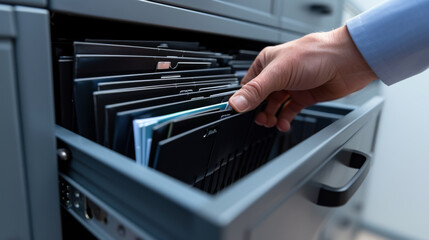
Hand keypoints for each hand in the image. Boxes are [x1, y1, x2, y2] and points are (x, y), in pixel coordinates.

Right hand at [228, 25, 377, 130]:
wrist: (348, 62)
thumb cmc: (316, 55)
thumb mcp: (279, 73)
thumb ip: (256, 91)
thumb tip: (236, 103)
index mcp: (267, 63)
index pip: (248, 85)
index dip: (244, 99)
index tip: (242, 112)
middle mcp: (278, 74)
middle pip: (260, 98)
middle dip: (259, 111)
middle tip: (261, 120)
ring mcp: (292, 86)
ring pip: (275, 106)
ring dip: (271, 117)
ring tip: (271, 123)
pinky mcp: (304, 96)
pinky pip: (289, 111)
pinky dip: (285, 119)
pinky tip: (283, 124)